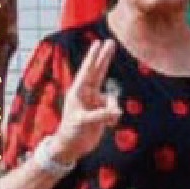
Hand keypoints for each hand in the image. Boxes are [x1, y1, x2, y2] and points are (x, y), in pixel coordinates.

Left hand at [43, 37, 119, 166]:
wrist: (72, 146)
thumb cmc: (71, 131)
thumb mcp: (83, 122)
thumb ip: (100, 115)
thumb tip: (117, 112)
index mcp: (78, 91)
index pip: (88, 70)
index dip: (93, 56)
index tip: (98, 42)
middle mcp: (87, 93)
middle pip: (99, 71)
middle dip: (105, 57)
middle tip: (111, 42)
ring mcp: (95, 101)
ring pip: (112, 97)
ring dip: (113, 109)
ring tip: (108, 122)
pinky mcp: (102, 111)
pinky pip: (114, 109)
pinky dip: (113, 117)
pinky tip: (107, 126)